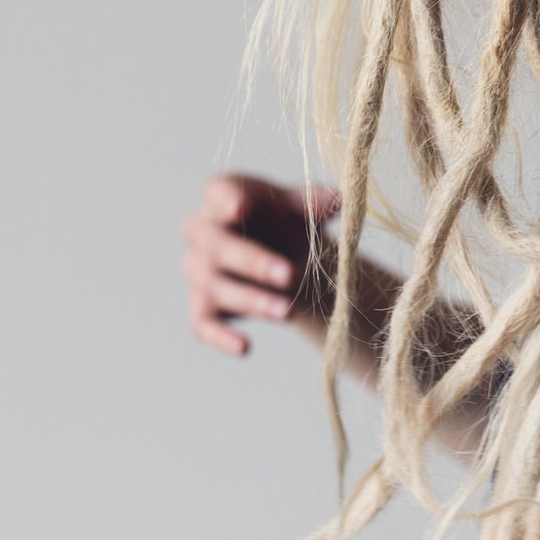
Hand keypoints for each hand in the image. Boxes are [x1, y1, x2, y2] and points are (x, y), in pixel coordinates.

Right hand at [182, 174, 339, 356]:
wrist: (283, 254)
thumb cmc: (286, 221)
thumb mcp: (303, 208)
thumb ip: (317, 201)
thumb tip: (340, 198)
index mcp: (223, 196)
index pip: (216, 192)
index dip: (227, 199)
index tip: (242, 207)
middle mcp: (201, 232)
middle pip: (215, 244)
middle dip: (253, 261)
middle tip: (289, 275)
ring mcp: (198, 271)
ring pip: (215, 286)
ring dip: (253, 301)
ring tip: (290, 311)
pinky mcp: (202, 307)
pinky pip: (203, 324)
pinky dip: (222, 337)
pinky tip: (246, 348)